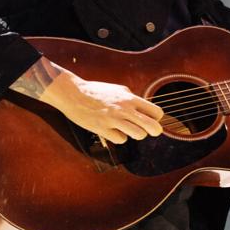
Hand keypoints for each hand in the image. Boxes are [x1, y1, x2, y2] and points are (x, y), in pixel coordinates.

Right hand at [51, 77, 166, 143]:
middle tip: (150, 131)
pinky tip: (111, 130)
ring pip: (139, 135)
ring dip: (136, 134)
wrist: (73, 94)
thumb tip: (147, 111)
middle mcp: (124, 109)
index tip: (150, 119)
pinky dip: (118, 137)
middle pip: (153, 127)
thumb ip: (133, 99)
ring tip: (127, 129)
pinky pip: (121, 140)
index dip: (156, 118)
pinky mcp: (103, 129)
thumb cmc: (96, 92)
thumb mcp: (118, 90)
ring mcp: (114, 120)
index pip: (156, 112)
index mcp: (130, 98)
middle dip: (155, 131)